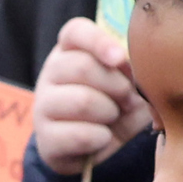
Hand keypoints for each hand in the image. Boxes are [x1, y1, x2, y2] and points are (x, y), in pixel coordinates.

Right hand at [32, 19, 140, 174]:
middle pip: (82, 67)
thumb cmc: (113, 107)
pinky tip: (102, 138)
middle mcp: (51, 72)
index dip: (99, 42)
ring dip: (110, 112)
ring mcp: (43, 105)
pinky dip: (101, 138)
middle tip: (128, 99)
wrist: (92, 149)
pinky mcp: (45, 138)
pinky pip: (80, 135)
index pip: (76, 32)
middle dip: (116, 86)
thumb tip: (139, 74)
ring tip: (113, 118)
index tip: (120, 58)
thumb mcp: (128, 87)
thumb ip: (135, 75)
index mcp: (71, 50)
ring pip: (82, 101)